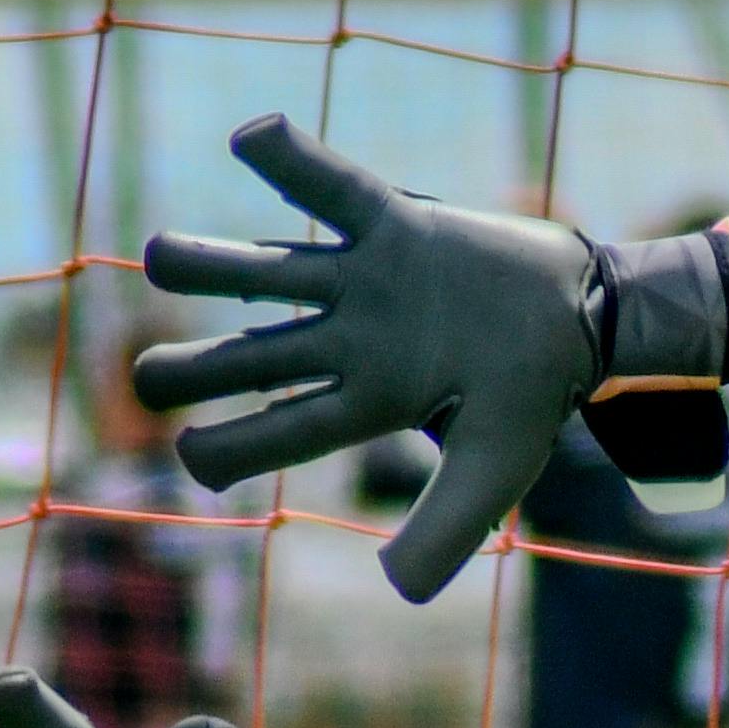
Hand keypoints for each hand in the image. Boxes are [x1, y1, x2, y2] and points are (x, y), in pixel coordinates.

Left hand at [134, 118, 605, 601]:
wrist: (581, 314)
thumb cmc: (532, 398)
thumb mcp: (496, 471)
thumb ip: (448, 530)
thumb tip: (397, 588)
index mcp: (367, 402)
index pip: (282, 430)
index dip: (228, 448)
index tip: (191, 454)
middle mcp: (349, 341)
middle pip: (249, 356)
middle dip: (192, 368)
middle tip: (146, 379)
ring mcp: (362, 280)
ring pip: (260, 271)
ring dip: (203, 265)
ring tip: (160, 260)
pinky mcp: (389, 222)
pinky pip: (325, 183)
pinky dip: (286, 157)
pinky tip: (249, 139)